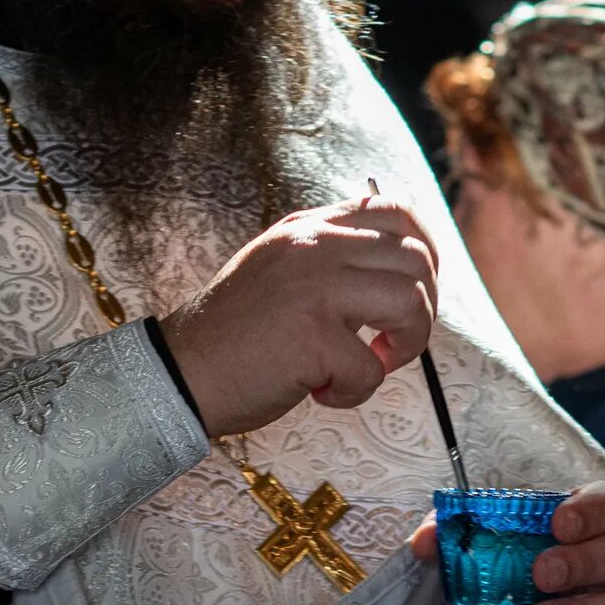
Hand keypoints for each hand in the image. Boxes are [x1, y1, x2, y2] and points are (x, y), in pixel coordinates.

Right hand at [159, 196, 439, 437]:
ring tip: (369, 365)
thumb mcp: (282, 270)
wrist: (180, 371)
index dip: (425, 252)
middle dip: (422, 311)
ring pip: (411, 304)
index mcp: (310, 229)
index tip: (416, 290)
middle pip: (417, 260)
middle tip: (391, 343)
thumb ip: (332, 260)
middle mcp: (315, 247)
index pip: (395, 211)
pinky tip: (324, 392)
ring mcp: (314, 289)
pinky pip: (371, 368)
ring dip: (404, 347)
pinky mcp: (311, 337)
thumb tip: (402, 274)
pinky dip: (356, 391)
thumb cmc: (236, 335)